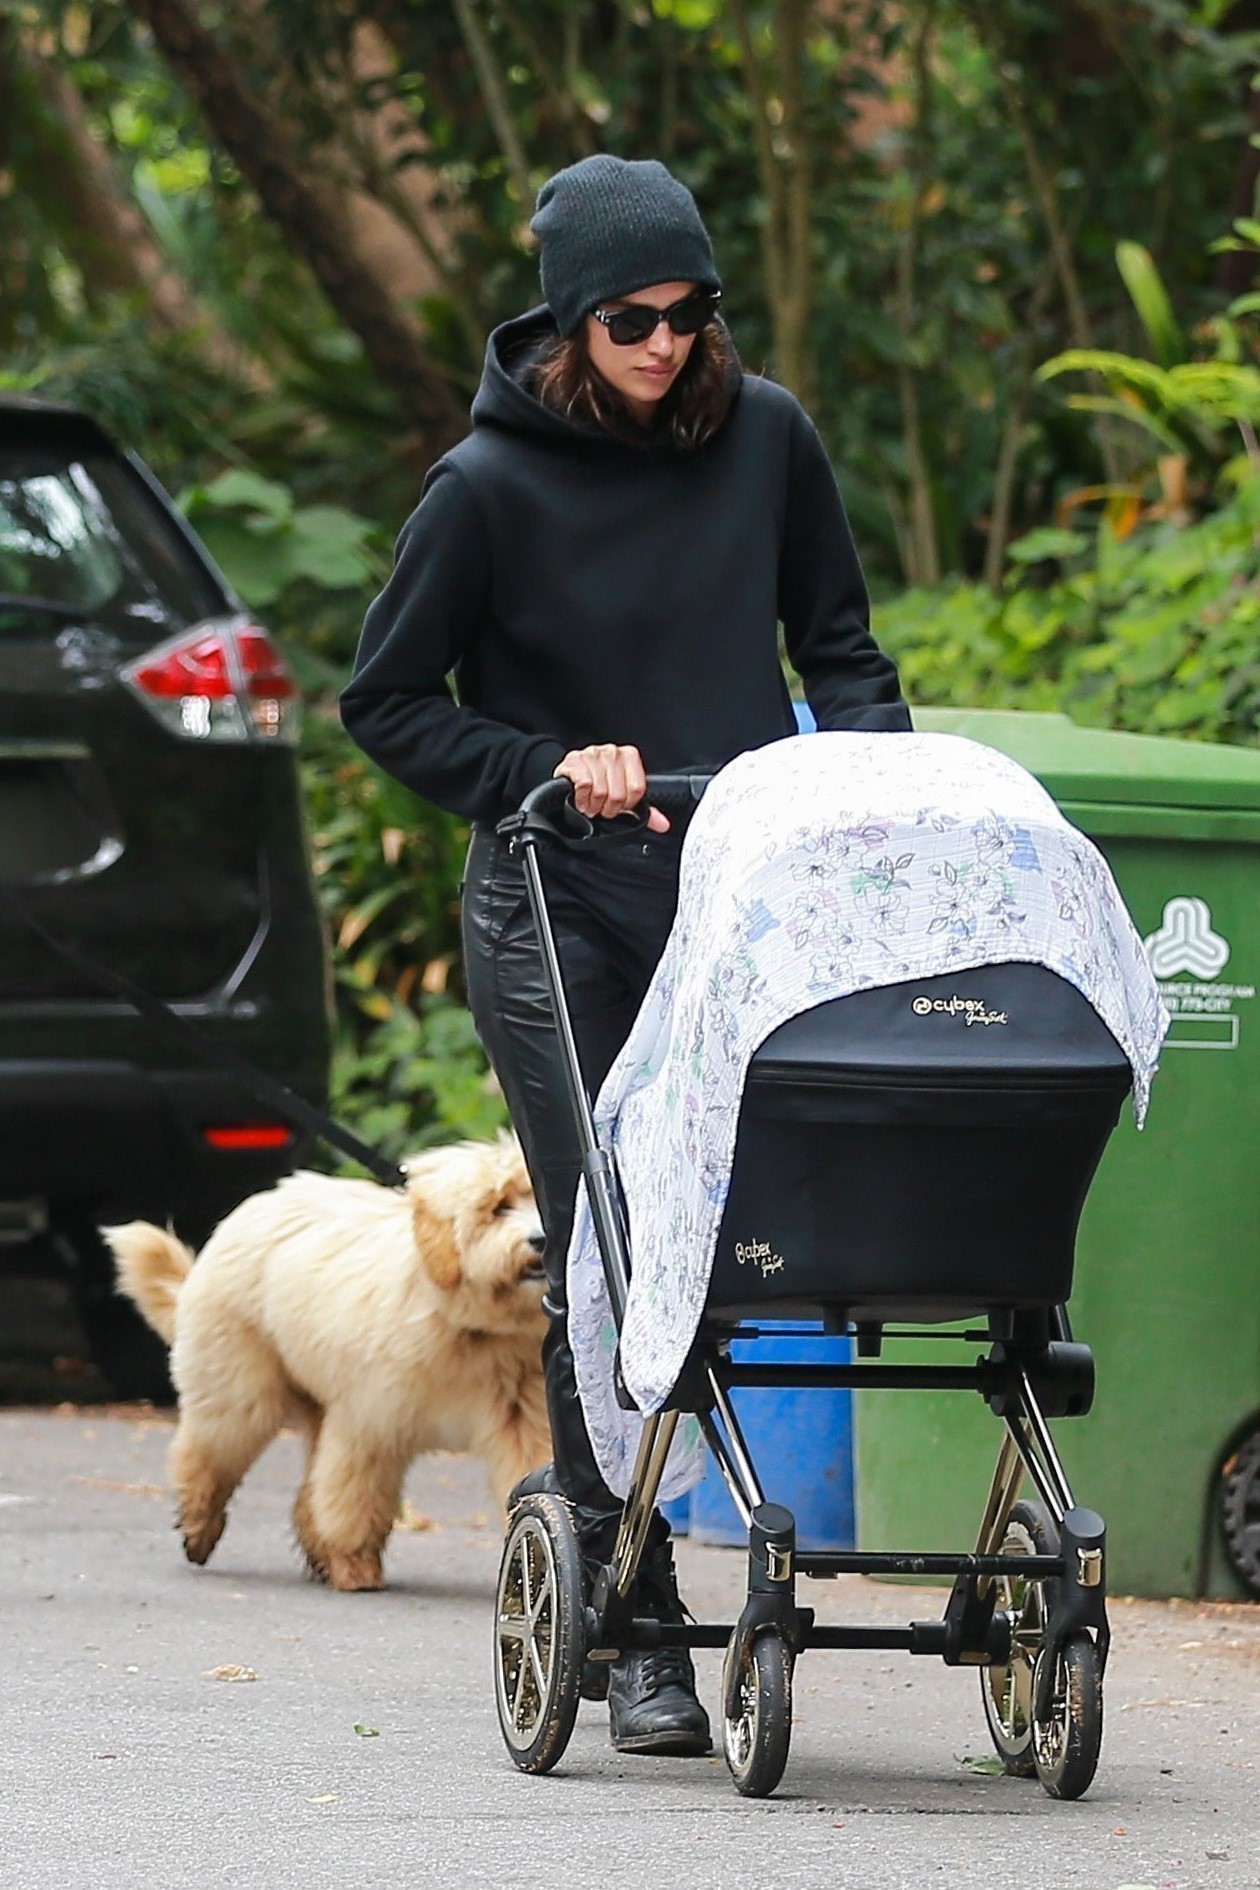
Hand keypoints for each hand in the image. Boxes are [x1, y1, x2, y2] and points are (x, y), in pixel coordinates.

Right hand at [553, 744, 669, 832]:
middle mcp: (613, 752)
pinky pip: (584, 785)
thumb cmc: (599, 784)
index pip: (637, 789)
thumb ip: (645, 811)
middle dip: (608, 809)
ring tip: (591, 805)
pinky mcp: (575, 760)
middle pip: (618, 794)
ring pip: (600, 791)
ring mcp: (593, 754)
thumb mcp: (624, 797)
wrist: (570, 776)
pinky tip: (581, 799)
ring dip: (594, 806)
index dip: (627, 805)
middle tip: (602, 808)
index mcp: (629, 756)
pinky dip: (582, 799)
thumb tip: (663, 824)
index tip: (619, 807)